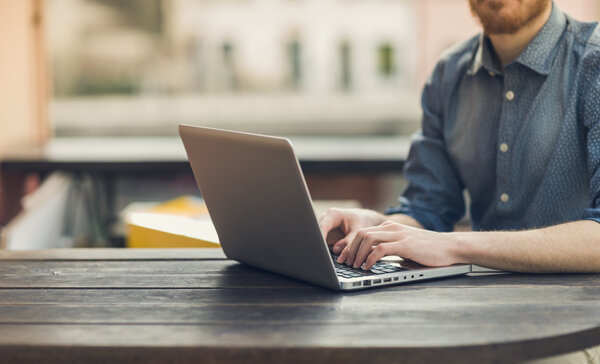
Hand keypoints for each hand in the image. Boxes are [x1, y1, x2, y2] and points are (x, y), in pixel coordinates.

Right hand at [318, 208, 385, 253]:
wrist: (363, 219)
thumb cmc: (361, 221)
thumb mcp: (358, 231)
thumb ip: (348, 241)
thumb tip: (336, 250)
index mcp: (333, 214)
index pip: (322, 226)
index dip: (320, 237)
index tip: (321, 248)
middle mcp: (325, 218)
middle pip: (316, 231)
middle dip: (318, 242)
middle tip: (323, 253)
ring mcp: (323, 226)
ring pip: (317, 237)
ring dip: (321, 246)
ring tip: (325, 254)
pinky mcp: (324, 233)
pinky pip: (320, 241)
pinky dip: (324, 248)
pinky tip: (327, 253)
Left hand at [339, 220, 460, 269]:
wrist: (450, 247)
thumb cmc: (429, 250)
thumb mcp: (405, 247)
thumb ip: (389, 249)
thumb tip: (373, 260)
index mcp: (390, 227)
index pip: (363, 232)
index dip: (350, 245)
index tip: (344, 258)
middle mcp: (392, 228)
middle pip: (361, 234)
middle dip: (349, 249)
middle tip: (344, 263)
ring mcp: (398, 235)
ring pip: (367, 239)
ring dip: (357, 254)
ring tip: (354, 266)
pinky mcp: (405, 245)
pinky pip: (380, 249)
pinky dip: (370, 258)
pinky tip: (367, 267)